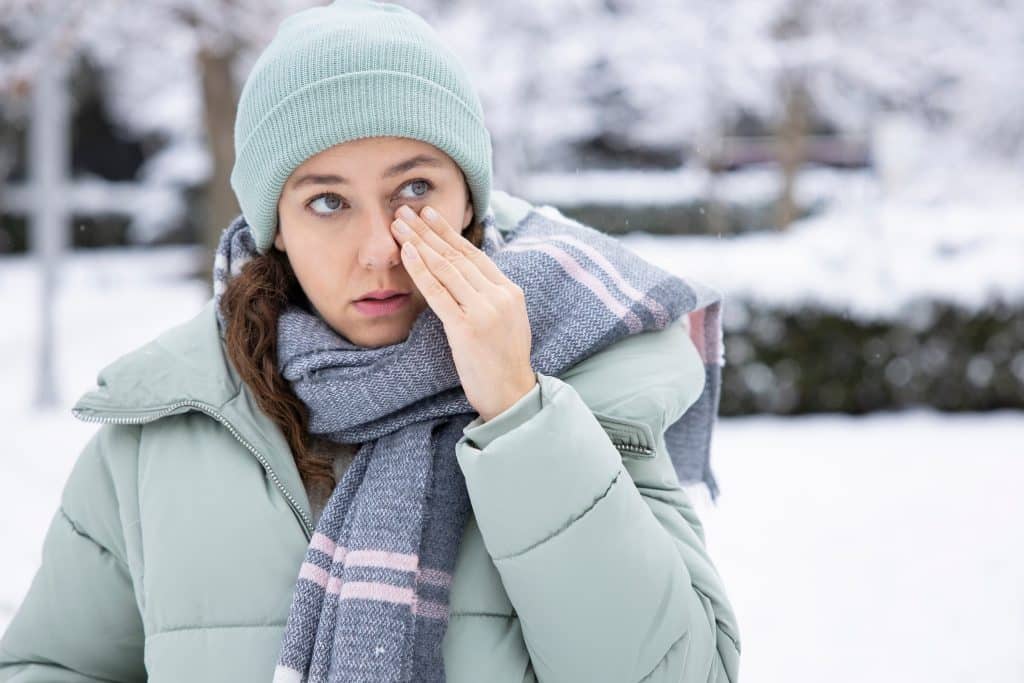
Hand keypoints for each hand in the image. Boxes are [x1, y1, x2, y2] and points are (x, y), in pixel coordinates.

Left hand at [391, 204, 535, 421]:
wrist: (512, 394)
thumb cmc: (503, 362)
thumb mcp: (507, 321)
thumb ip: (491, 297)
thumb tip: (468, 277)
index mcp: (510, 291)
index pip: (474, 254)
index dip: (448, 233)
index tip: (428, 215)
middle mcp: (499, 295)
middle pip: (457, 256)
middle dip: (427, 231)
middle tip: (404, 211)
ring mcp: (484, 310)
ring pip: (446, 268)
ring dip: (419, 243)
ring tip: (398, 225)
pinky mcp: (467, 327)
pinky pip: (438, 292)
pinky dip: (420, 270)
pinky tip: (407, 252)